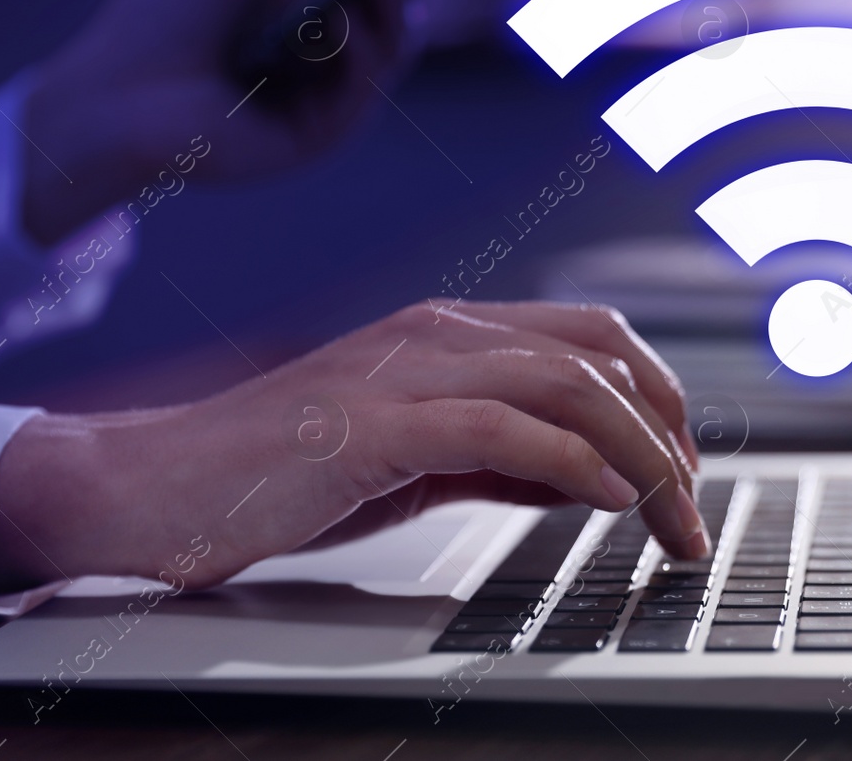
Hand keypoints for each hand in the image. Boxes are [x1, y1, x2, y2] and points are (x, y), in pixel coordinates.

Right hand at [0, 301, 702, 596]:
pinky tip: (609, 501)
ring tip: (673, 518)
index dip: (655, 395)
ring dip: (640, 455)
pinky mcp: (372, 423)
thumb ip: (498, 457)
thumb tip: (589, 477)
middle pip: (597, 351)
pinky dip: (575, 463)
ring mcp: (403, 370)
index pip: (588, 336)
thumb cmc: (276, 475)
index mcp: (444, 333)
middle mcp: (434, 333)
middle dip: (667, 425)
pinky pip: (504, 430)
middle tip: (695, 502)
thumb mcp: (413, 459)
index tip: (683, 466)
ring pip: (566, 384)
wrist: (155, 486)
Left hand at [20, 0, 461, 243]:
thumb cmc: (165, 10)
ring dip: (399, 6)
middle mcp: (327, 52)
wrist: (115, 89)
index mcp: (311, 2)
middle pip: (403, 8)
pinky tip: (343, 19)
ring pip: (393, 50)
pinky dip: (359, 50)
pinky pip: (362, 92)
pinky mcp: (316, 138)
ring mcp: (326, 98)